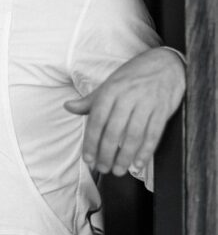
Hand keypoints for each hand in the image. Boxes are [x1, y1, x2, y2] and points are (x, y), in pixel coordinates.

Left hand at [64, 47, 184, 175]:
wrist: (166, 63)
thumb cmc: (133, 76)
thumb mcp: (109, 84)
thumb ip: (90, 100)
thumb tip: (68, 107)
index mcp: (110, 91)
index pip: (97, 120)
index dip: (91, 142)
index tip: (88, 158)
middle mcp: (127, 97)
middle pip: (114, 131)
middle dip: (106, 153)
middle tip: (102, 168)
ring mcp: (146, 103)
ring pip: (133, 135)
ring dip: (125, 156)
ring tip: (117, 170)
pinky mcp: (163, 110)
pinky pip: (153, 134)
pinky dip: (146, 151)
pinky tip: (139, 164)